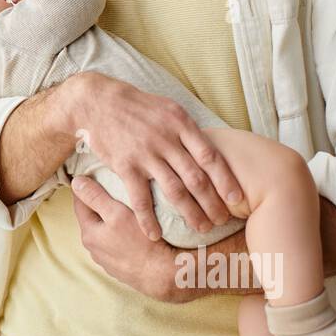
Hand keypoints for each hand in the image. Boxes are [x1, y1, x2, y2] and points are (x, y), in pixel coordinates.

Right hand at [68, 72, 244, 237]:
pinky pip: (140, 198)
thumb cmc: (137, 106)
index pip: (211, 157)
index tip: (237, 199)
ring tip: (201, 229)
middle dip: (212, 203)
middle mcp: (167, 139)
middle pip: (197, 178)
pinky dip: (148, 219)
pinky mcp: (125, 165)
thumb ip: (188, 130)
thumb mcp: (168, 108)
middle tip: (222, 221)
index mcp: (181, 124)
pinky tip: (155, 234)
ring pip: (175, 191)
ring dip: (190, 213)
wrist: (97, 101)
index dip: (226, 180)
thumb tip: (211, 151)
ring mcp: (146, 153)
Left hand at [71, 174, 187, 301]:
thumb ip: (95, 197)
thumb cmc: (141, 243)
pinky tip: (136, 230)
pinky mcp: (122, 266)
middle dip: (100, 203)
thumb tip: (76, 182)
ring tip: (127, 207)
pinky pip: (119, 244)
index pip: (80, 203)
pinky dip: (123, 234)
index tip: (95, 174)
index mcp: (89, 234)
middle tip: (114, 186)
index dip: (86, 186)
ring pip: (106, 232)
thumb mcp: (117, 214)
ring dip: (113, 220)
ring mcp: (108, 260)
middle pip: (93, 218)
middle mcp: (94, 249)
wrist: (164, 276)